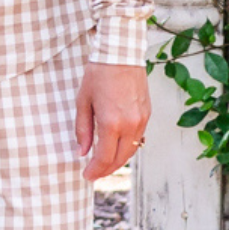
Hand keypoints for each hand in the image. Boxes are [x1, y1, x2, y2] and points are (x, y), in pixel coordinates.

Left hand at [75, 60, 148, 183]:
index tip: (86, 176)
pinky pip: (138, 139)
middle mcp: (130, 125)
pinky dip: (127, 148)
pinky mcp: (147, 114)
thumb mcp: (83, 101)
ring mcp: (141, 120)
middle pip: (120, 159)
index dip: (95, 170)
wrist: (121, 54)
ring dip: (117, 161)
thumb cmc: (98, 74)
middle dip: (106, 170)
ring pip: (131, 151)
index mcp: (112, 122)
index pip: (104, 158)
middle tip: (94, 174)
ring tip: (104, 165)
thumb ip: (82, 129)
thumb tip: (81, 152)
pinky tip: (116, 148)